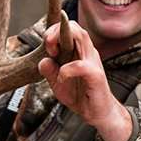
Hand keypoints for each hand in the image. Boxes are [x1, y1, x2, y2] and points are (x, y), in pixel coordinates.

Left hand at [38, 20, 132, 140]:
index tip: (45, 47)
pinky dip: (67, 70)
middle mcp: (87, 52)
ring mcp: (93, 62)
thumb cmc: (80, 96)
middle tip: (47, 46)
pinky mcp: (96, 75)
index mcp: (79, 51)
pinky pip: (81, 65)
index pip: (68, 28)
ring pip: (81, 37)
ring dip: (62, 40)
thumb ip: (50, 71)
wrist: (97, 114)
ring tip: (52, 54)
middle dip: (55, 31)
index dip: (53, 31)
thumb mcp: (58, 83)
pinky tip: (61, 78)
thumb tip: (42, 61)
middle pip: (75, 27)